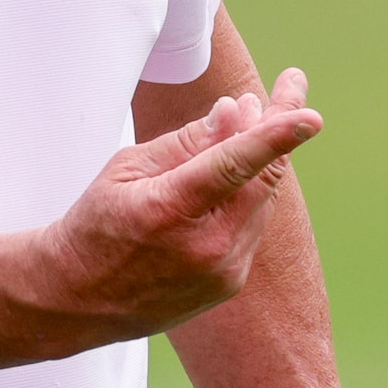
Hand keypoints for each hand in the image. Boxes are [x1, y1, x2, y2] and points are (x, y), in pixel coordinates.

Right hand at [38, 71, 319, 338]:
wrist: (76, 300)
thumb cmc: (96, 224)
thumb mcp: (127, 169)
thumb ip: (186, 141)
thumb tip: (236, 112)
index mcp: (169, 212)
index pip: (232, 166)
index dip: (274, 138)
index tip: (311, 116)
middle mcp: (204, 248)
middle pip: (261, 179)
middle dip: (277, 129)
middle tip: (289, 87)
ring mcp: (222, 272)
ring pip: (261, 199)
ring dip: (262, 160)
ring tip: (247, 122)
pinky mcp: (229, 284)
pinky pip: (252, 225)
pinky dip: (248, 193)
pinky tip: (234, 174)